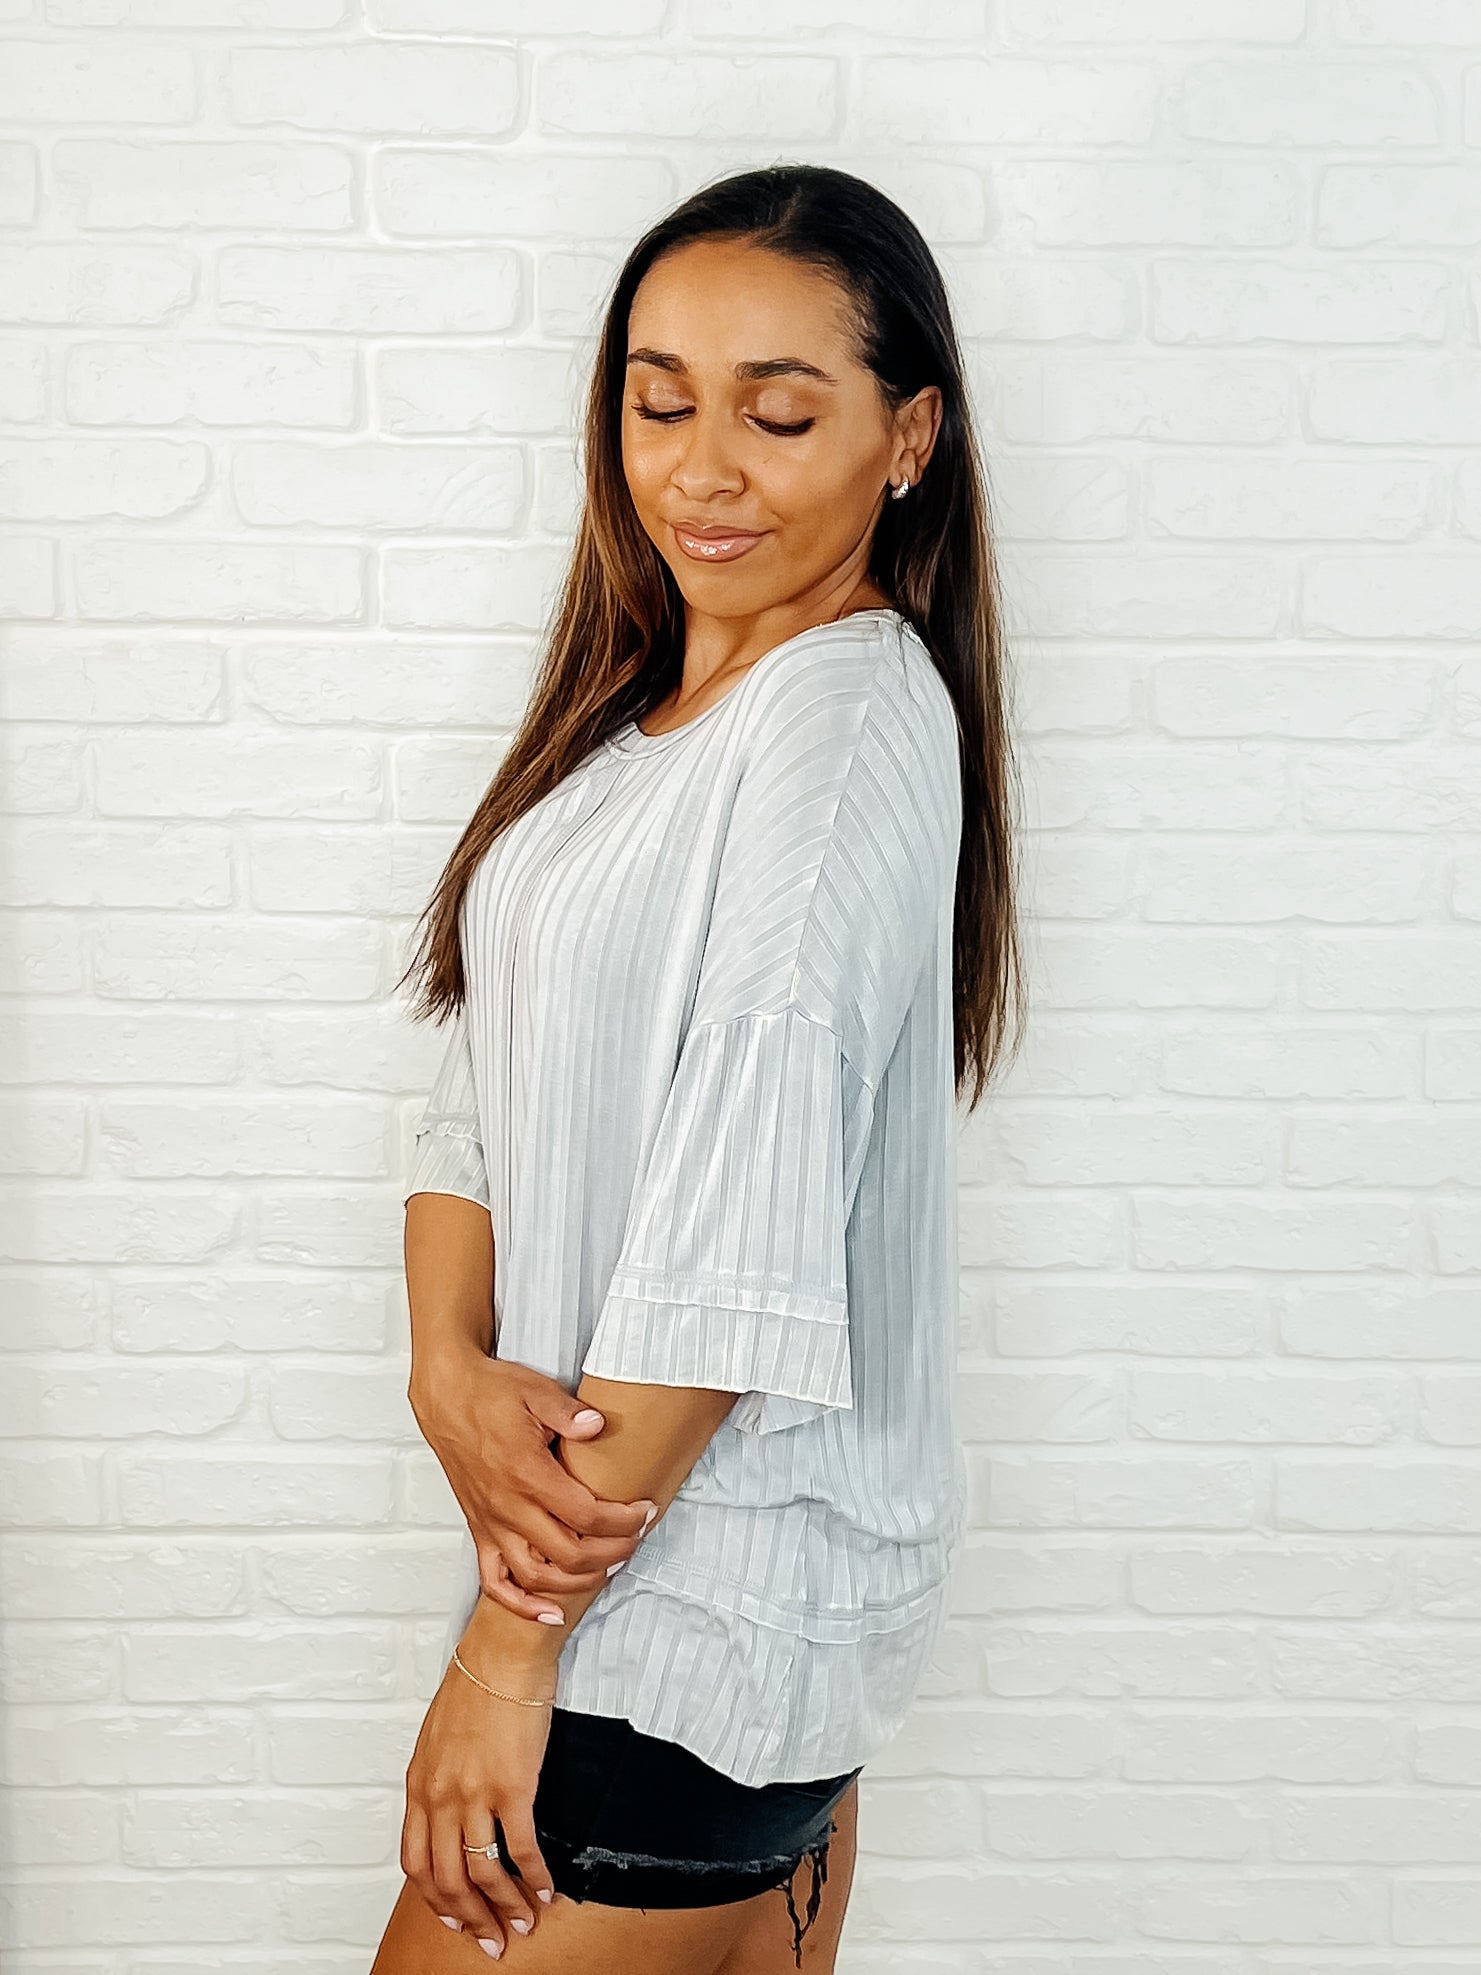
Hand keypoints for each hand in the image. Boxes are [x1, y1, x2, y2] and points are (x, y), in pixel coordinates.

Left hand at [401, 1629, 555, 1952]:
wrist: (503, 1652)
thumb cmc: (476, 1684)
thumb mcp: (439, 1737)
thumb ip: (439, 1779)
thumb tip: (449, 1813)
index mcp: (419, 1785)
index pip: (415, 1863)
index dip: (436, 1900)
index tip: (457, 1918)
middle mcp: (440, 1796)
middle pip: (447, 1880)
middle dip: (471, 1918)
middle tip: (492, 1939)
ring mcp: (475, 1794)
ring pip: (482, 1874)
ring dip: (504, 1907)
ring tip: (523, 1922)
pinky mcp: (513, 1786)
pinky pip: (521, 1849)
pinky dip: (535, 1878)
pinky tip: (548, 1890)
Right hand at [409, 1350, 653, 1622]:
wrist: (446, 1398)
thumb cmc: (490, 1392)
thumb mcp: (535, 1390)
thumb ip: (568, 1413)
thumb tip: (598, 1426)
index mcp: (526, 1474)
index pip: (585, 1515)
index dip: (622, 1520)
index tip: (645, 1510)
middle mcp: (508, 1507)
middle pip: (568, 1554)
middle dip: (612, 1552)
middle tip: (635, 1538)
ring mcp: (492, 1523)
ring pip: (536, 1576)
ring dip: (578, 1581)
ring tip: (608, 1567)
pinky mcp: (479, 1530)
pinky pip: (496, 1582)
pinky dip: (522, 1605)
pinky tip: (549, 1611)